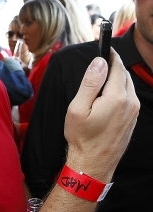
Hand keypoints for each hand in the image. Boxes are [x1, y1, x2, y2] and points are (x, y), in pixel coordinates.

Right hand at [64, 50, 138, 181]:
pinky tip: (106, 96)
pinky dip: (119, 91)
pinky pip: (129, 97)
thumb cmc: (82, 138)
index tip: (104, 46)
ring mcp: (133, 112)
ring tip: (100, 79)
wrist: (93, 165)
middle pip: (123, 74)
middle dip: (112, 66)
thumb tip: (100, 62)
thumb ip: (90, 82)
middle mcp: (129, 103)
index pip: (117, 66)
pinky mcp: (132, 120)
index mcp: (116, 97)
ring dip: (116, 78)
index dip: (110, 54)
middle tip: (98, 63)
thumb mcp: (78, 108)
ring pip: (127, 85)